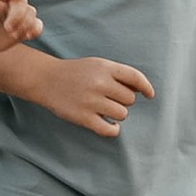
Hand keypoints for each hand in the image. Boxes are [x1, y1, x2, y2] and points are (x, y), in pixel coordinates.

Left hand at [0, 0, 42, 65]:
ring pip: (31, 13)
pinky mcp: (25, 28)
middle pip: (22, 3)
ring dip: (25, 24)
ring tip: (13, 35)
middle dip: (18, 16)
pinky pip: (37, 25)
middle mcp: (11, 4)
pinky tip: (28, 36)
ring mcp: (19, 16)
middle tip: (7, 28)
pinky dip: (35, 30)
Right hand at [38, 52, 155, 138]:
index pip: (135, 77)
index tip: (149, 95)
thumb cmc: (75, 73)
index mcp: (104, 67)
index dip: (146, 87)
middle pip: (129, 99)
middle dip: (124, 101)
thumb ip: (117, 74)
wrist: (46, 79)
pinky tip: (109, 125)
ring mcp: (91, 101)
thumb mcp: (96, 65)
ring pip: (122, 114)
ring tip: (105, 109)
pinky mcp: (83, 117)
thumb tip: (141, 89)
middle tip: (110, 99)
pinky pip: (109, 130)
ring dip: (117, 114)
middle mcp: (99, 83)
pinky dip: (113, 130)